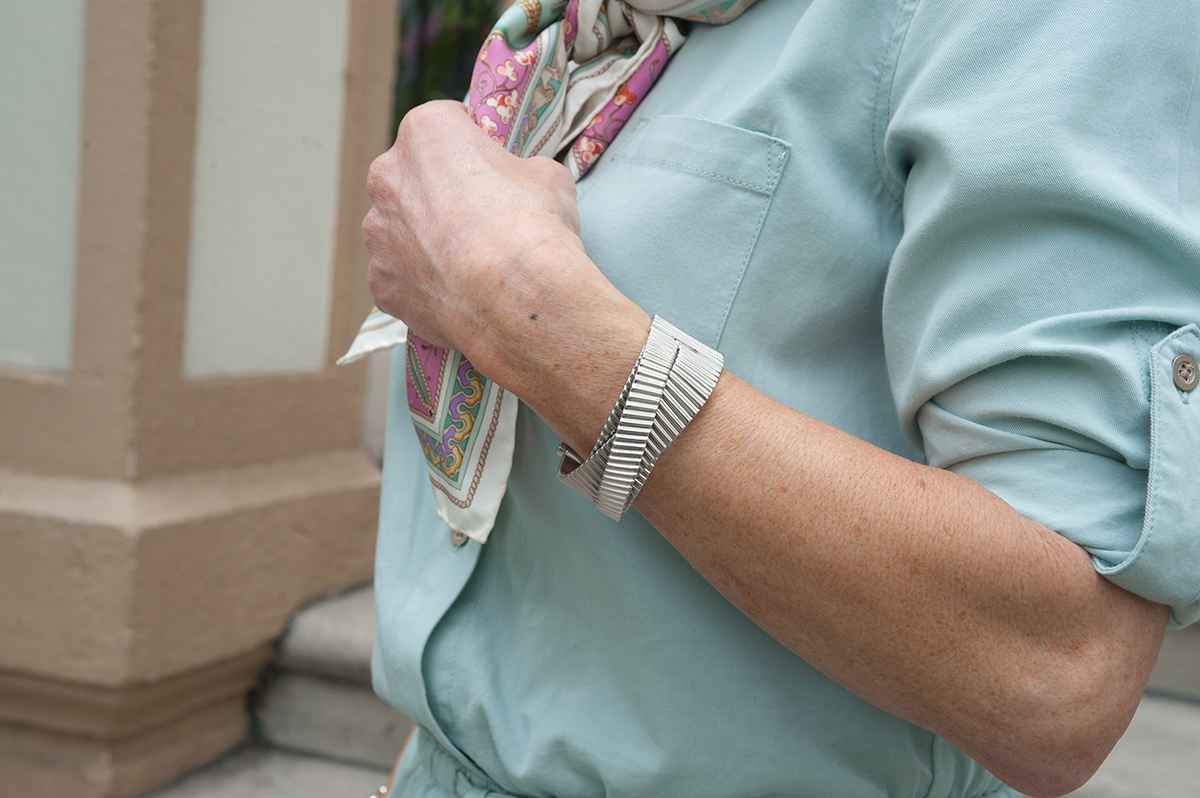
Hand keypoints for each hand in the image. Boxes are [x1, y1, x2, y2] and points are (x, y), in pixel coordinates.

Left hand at [361, 100, 649, 444]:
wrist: (518, 299)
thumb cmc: (534, 227)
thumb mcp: (549, 177)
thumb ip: (523, 171)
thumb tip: (523, 183)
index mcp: (426, 133)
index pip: (445, 126)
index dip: (471, 147)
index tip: (488, 168)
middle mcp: (389, 177)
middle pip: (413, 178)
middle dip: (439, 194)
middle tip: (478, 219)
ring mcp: (379, 233)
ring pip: (401, 230)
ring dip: (426, 240)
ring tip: (468, 263)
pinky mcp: (380, 282)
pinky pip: (400, 276)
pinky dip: (423, 283)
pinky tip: (457, 293)